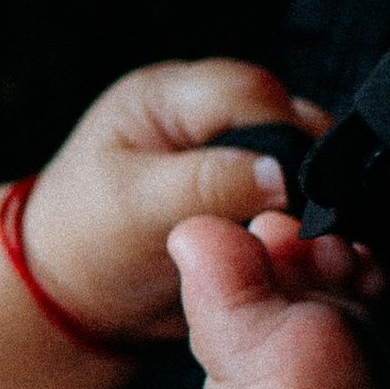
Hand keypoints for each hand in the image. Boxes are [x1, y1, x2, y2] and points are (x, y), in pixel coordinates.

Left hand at [19, 59, 342, 343]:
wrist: (78, 295)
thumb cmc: (86, 242)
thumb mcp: (137, 209)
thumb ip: (207, 184)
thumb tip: (282, 175)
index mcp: (165, 95)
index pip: (251, 93)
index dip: (284, 137)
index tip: (295, 194)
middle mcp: (205, 110)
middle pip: (287, 116)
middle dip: (304, 166)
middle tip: (307, 223)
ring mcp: (230, 146)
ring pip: (303, 152)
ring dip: (311, 193)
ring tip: (307, 238)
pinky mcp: (249, 184)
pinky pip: (298, 188)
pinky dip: (304, 214)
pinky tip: (304, 244)